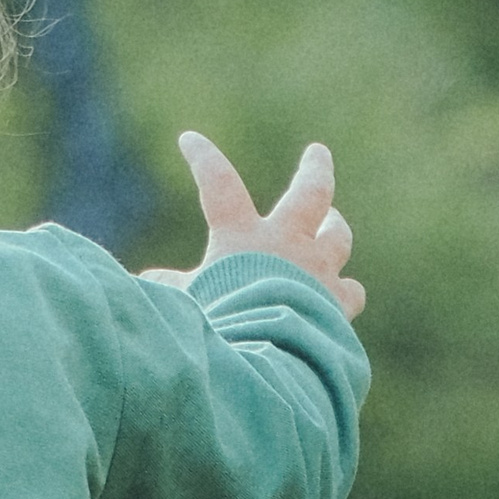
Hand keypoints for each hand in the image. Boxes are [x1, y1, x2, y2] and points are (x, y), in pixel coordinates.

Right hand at [150, 133, 362, 317]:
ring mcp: (318, 272)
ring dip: (334, 227)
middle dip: (315, 169)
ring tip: (332, 222)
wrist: (269, 359)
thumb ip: (167, 289)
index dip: (202, 159)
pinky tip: (342, 294)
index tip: (188, 139)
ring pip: (337, 237)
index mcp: (242, 238)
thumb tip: (149, 282)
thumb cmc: (220, 328)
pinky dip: (344, 291)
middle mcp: (287, 245)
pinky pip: (350, 292)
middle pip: (310, 193)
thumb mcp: (183, 305)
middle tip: (318, 152)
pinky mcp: (338, 304)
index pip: (218, 184)